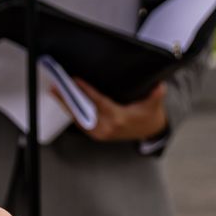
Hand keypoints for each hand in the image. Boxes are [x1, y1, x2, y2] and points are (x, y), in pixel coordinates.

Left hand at [51, 79, 168, 142]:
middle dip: (69, 99)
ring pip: (79, 118)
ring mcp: (101, 133)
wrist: (149, 131)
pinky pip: (81, 122)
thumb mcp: (154, 104)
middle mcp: (107, 127)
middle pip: (84, 111)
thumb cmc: (149, 116)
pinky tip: (64, 102)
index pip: (99, 102)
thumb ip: (156, 95)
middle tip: (57, 86)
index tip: (75, 81)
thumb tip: (159, 87)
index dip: (86, 91)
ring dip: (66, 105)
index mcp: (119, 118)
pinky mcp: (97, 134)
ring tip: (56, 92)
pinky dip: (72, 112)